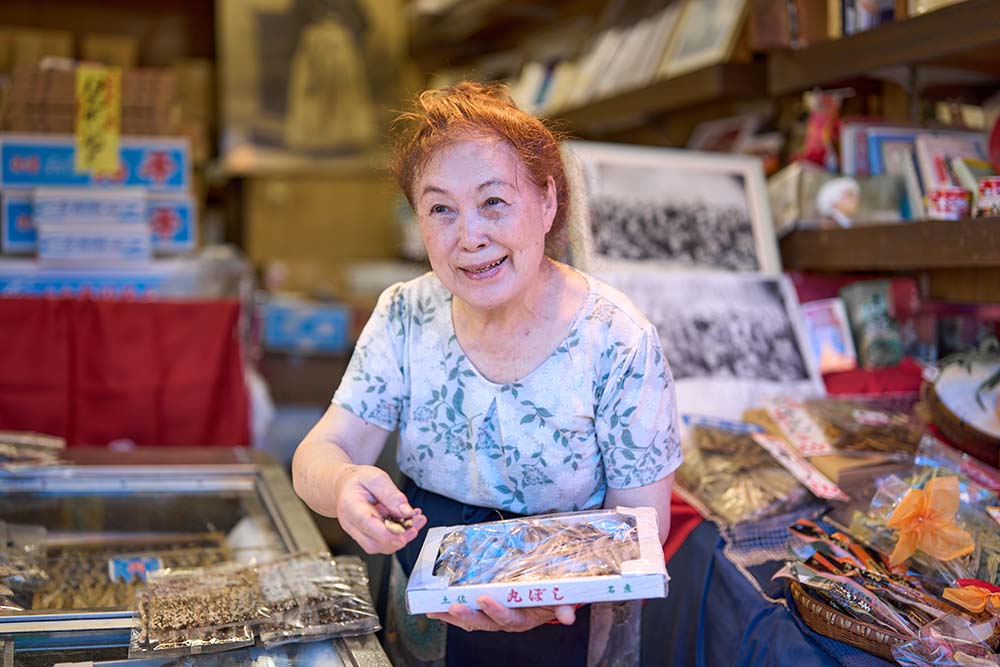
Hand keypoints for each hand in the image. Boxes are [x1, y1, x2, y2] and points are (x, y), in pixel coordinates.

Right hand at [332, 464, 426, 553]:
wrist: (346, 485)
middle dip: (397, 539)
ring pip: (379, 546)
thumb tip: (406, 511)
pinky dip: (398, 536)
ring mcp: (357, 532)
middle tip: (415, 525)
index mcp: (350, 505)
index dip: (386, 534)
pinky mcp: (366, 536)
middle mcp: (351, 523)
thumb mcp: (376, 478)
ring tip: (415, 522)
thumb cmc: (358, 481)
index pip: (366, 524)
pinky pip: (382, 542)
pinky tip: (409, 524)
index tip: (402, 535)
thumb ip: (391, 494)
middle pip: (372, 543)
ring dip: (400, 538)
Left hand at [427, 596, 576, 631]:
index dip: (497, 610)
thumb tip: (569, 617)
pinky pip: (467, 615)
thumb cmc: (555, 596)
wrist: (552, 598)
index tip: (485, 599)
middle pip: (485, 623)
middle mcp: (506, 621)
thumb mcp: (563, 600)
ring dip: (453, 616)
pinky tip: (435, 609)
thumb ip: (565, 606)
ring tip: (435, 609)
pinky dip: (451, 612)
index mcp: (523, 619)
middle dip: (468, 616)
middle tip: (454, 607)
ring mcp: (494, 617)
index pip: (508, 618)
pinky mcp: (486, 611)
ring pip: (472, 620)